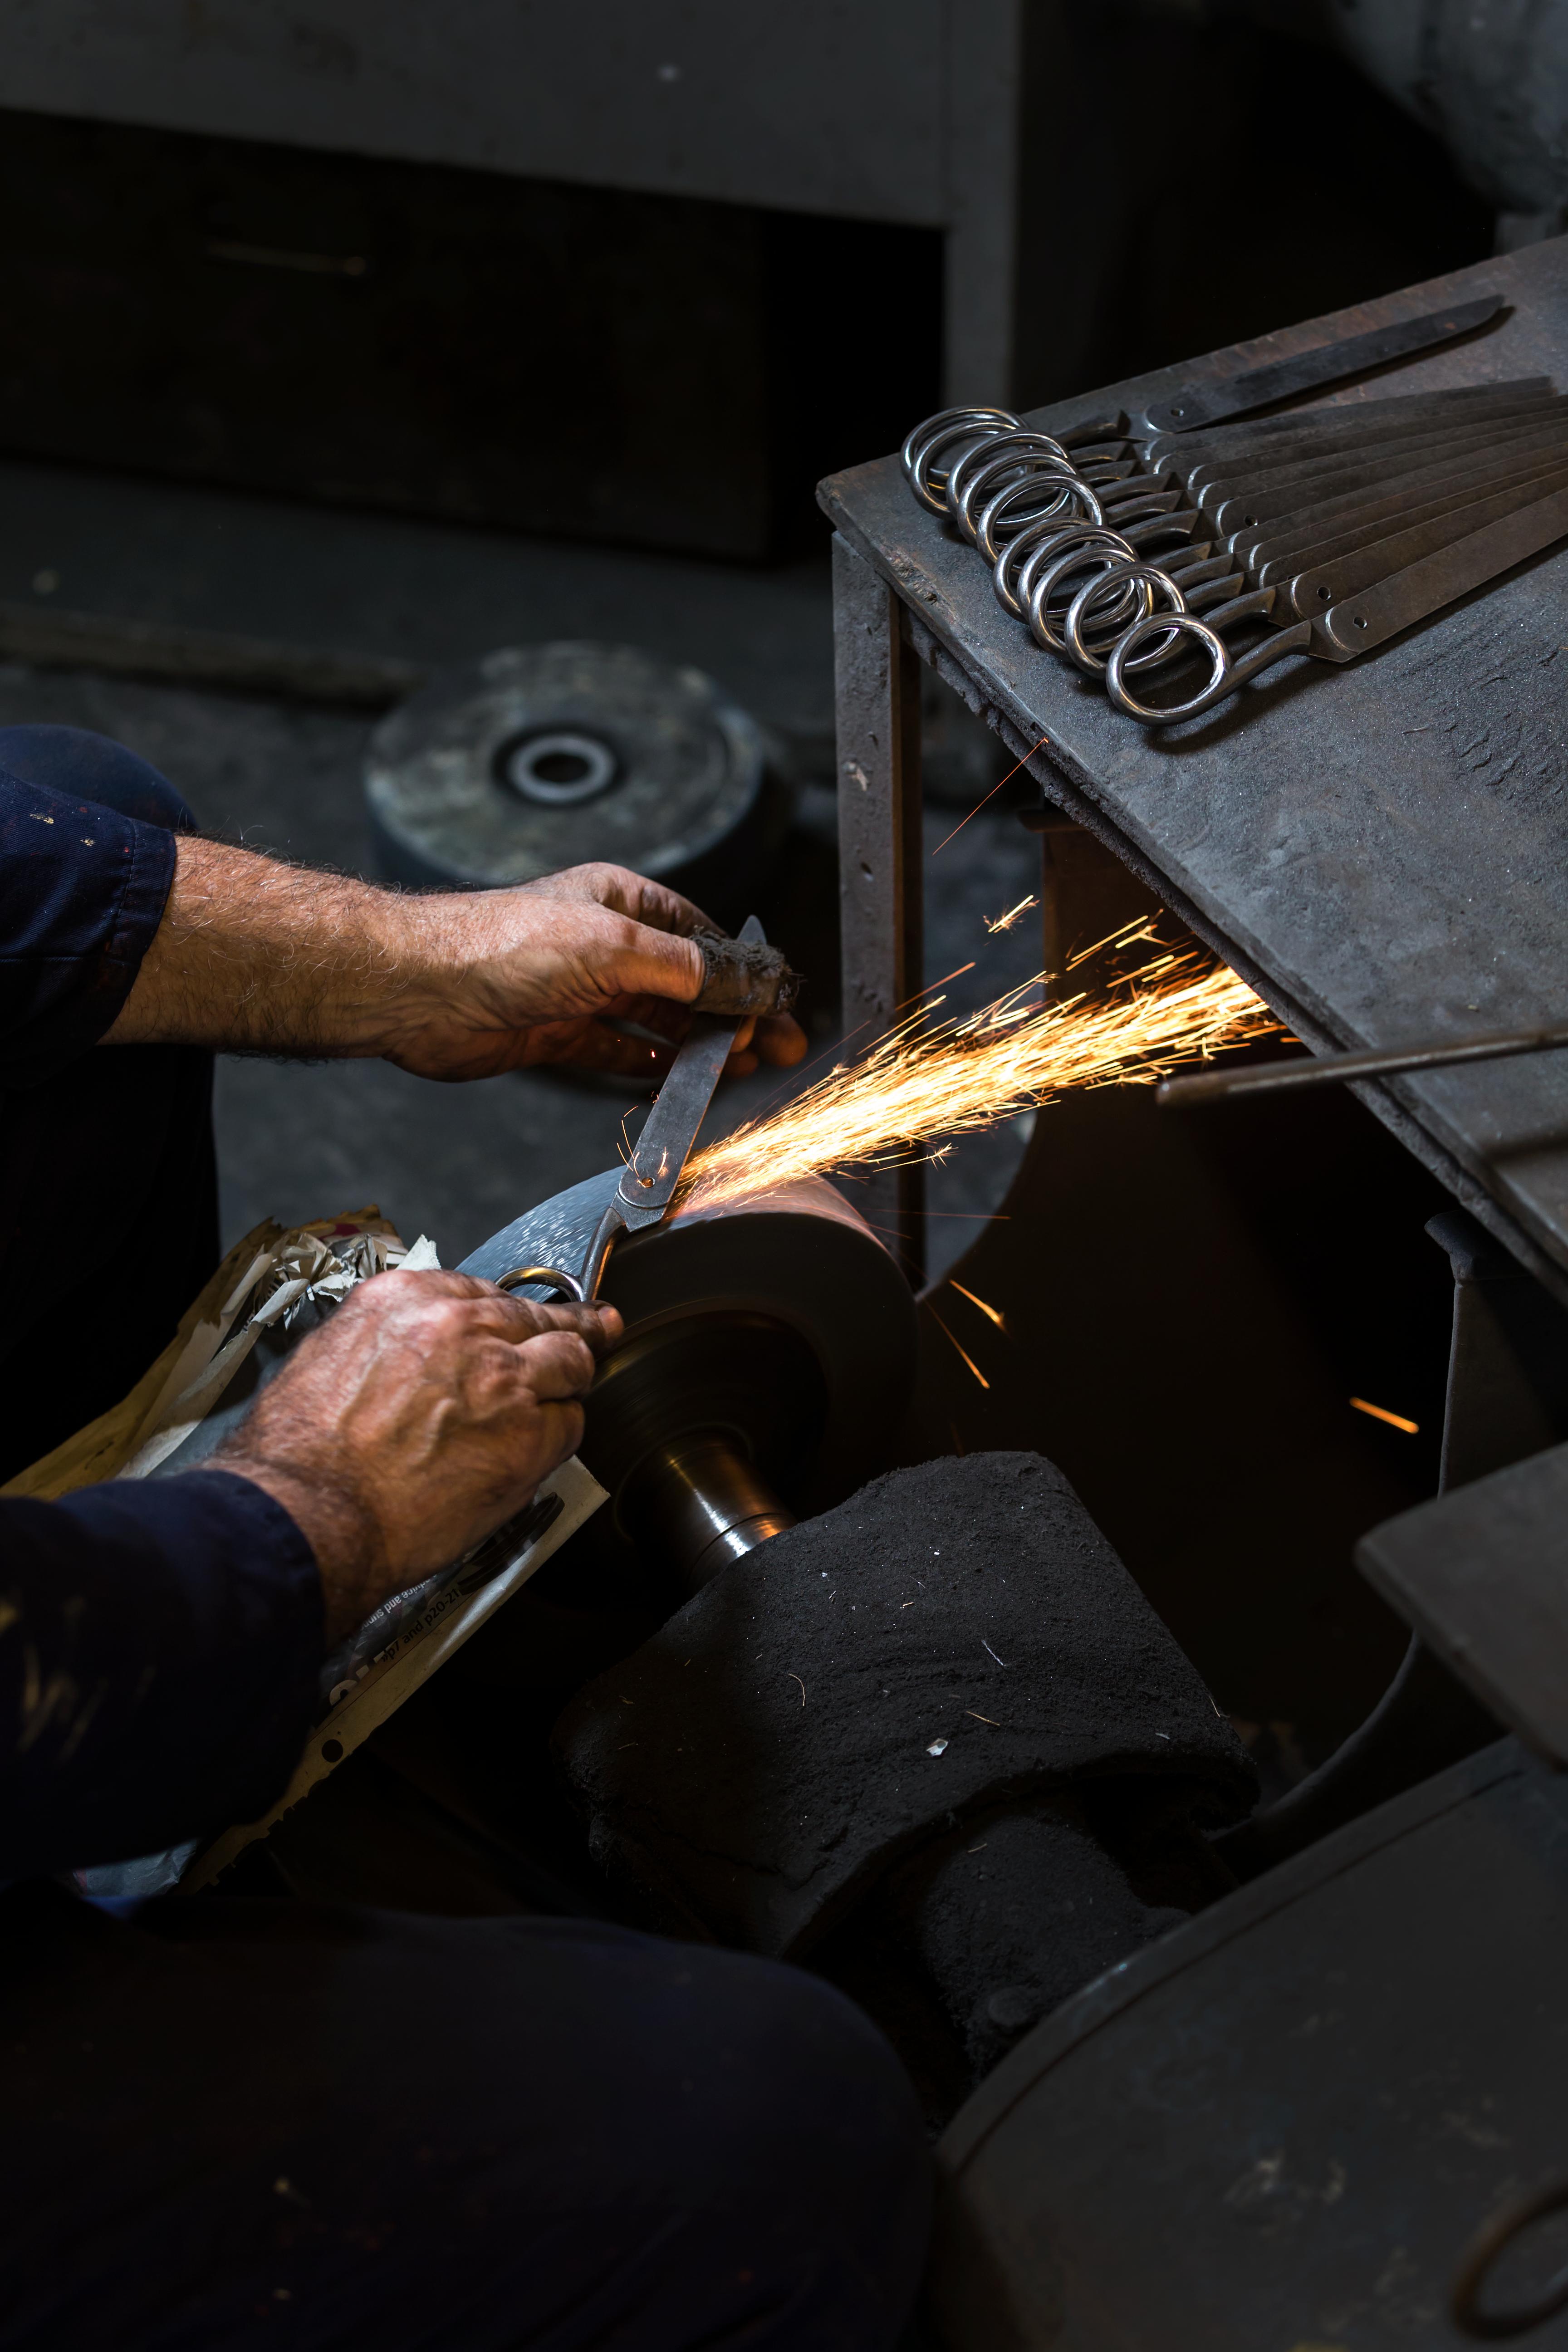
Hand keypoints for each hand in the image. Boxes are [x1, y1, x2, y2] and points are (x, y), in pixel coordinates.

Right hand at [213, 1271, 622, 1644]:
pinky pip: (569, 1427)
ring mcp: (503, 1379)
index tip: (518, 1319)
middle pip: (537, 1318)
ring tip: (573, 1392)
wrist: (308, 1509)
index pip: (483, 1292)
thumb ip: (380, 1345)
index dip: (506, 1314)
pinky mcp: (528, 1437)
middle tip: (597, 1327)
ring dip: (569, 1381)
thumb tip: (401, 1357)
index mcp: (407, 1300)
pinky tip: (538, 1453)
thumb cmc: (300, 1452)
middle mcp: (462, 1328)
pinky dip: (558, 1439)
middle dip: (567, 1328)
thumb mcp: (324, 1361)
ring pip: (570, 1364)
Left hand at [389, 862, 807, 1081]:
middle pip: (687, 982)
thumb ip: (686, 970)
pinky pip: (619, 1049)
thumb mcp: (613, 947)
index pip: (704, 938)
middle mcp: (607, 942)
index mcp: (624, 900)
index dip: (746, 975)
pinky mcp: (559, 1031)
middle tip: (776, 1047)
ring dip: (698, 1044)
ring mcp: (583, 988)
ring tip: (739, 1068)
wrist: (423, 989)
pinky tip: (678, 1077)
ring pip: (658, 1019)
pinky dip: (650, 1063)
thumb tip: (747, 984)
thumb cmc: (503, 945)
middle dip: (733, 1015)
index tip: (780, 1006)